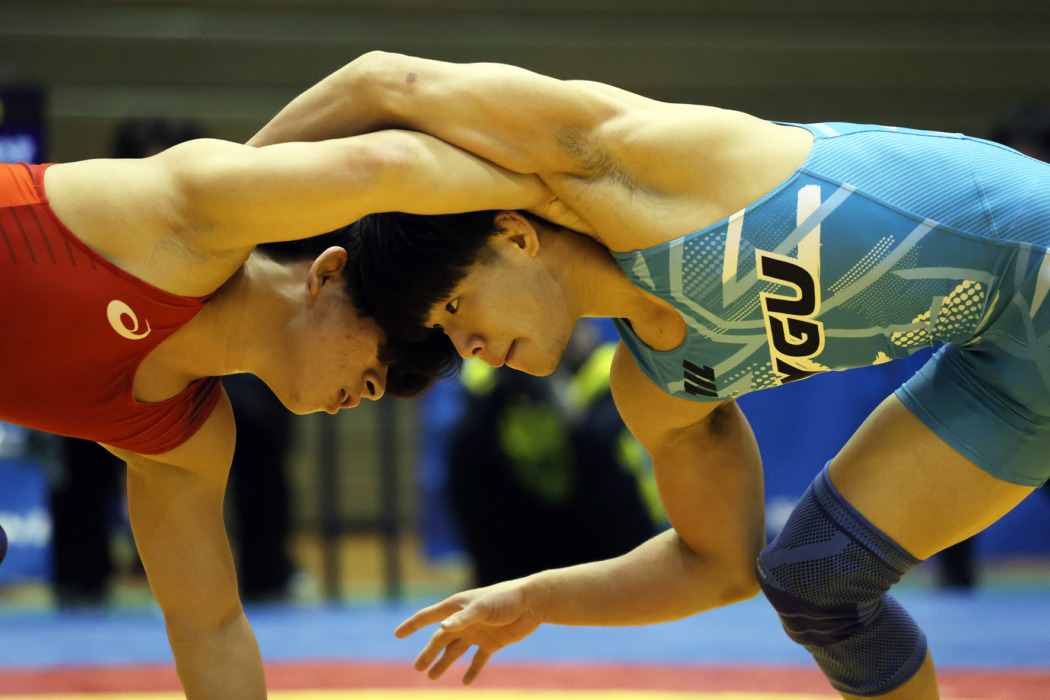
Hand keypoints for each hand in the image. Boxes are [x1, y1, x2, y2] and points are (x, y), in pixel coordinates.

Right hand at [394, 579, 540, 684]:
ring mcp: (477, 632)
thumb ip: (464, 618)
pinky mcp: (492, 642)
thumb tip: (442, 627)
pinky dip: (472, 670)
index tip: (397, 634)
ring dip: (444, 663)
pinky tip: (466, 682)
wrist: (532, 603)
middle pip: (441, 639)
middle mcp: (464, 621)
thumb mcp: (483, 608)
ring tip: (432, 677)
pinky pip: (478, 659)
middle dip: (428, 653)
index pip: (428, 617)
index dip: (411, 625)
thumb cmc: (505, 599)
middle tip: (418, 669)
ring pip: (455, 651)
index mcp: (457, 607)